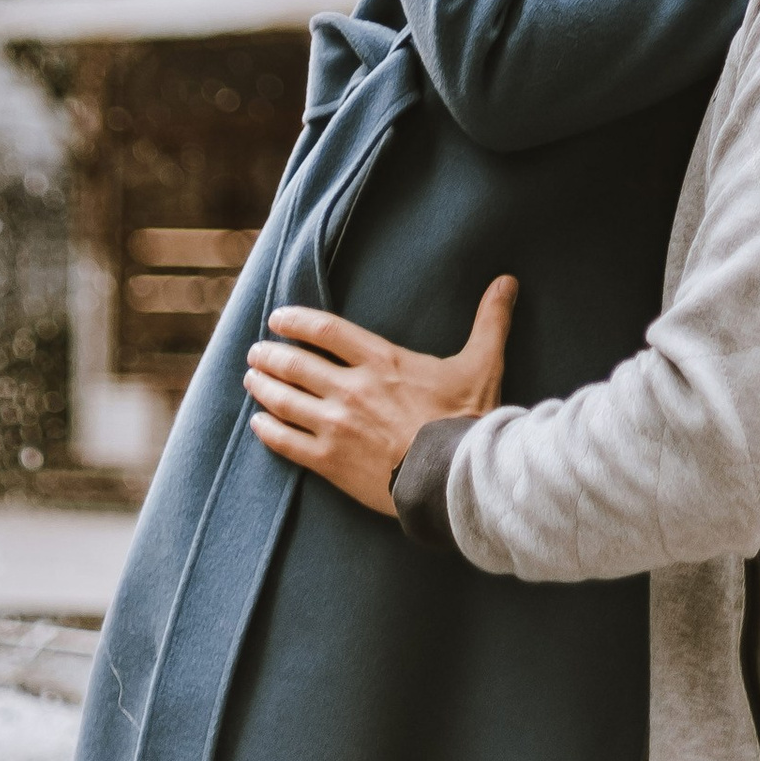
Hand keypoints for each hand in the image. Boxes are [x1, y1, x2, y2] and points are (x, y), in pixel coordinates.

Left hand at [245, 274, 518, 518]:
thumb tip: (508, 282)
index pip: (325, 330)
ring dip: (263, 388)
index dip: (296, 321)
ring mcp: (336, 426)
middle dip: (271, 355)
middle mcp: (350, 388)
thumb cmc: (467, 419)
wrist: (454, 478)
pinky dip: (268, 430)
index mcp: (380, 360)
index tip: (278, 318)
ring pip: (284, 401)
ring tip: (251, 380)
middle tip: (256, 351)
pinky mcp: (330, 462)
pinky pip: (287, 443)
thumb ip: (489, 320)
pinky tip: (258, 424)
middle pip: (296, 364)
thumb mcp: (481, 364)